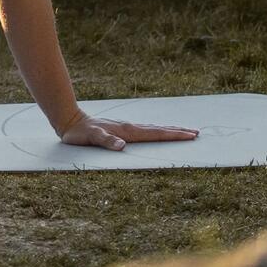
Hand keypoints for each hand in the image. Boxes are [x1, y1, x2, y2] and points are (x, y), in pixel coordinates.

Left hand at [59, 112, 199, 150]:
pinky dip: (157, 132)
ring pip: (153, 129)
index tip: (190, 135)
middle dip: (177, 132)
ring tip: (184, 132)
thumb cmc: (80, 133)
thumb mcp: (91, 138)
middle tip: (196, 133)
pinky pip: (145, 131)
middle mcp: (130, 128)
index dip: (173, 135)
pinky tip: (158, 134)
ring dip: (169, 130)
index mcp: (127, 131)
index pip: (155, 134)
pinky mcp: (122, 129)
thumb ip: (106, 141)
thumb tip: (122, 146)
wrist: (70, 120)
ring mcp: (126, 127)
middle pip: (158, 130)